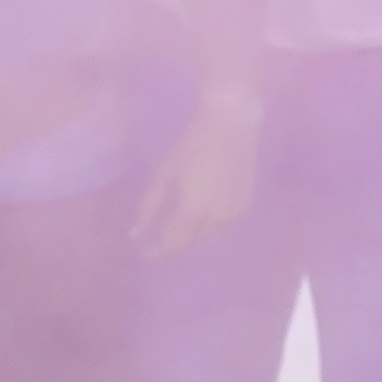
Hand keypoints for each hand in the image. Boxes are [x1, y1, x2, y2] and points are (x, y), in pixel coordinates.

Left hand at [135, 87, 259, 257]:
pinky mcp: (245, 206)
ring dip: (192, 237)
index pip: (174, 244)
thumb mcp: (165, 174)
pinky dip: (209, 228)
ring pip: (209, 237)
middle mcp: (217, 219)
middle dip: (174, 245)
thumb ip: (150, 207)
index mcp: (193, 211)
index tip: (146, 255)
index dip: (159, 253)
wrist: (232, 126)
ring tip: (177, 227)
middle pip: (192, 243)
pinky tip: (199, 217)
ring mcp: (234, 214)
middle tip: (159, 240)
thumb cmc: (192, 145)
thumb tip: (136, 235)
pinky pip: (224, 227)